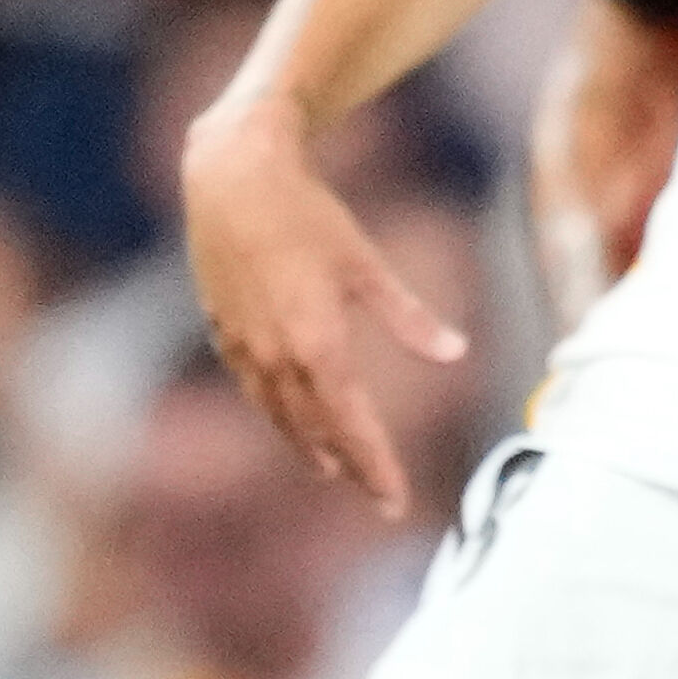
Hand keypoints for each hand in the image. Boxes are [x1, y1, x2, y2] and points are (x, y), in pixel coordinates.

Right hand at [184, 92, 461, 511]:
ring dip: (305, 444)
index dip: (375, 466)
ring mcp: (242, 343)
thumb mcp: (367, 264)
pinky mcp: (221, 326)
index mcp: (316, 345)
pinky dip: (272, 409)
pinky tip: (285, 414)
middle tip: (374, 495)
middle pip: (313, 430)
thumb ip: (410, 317)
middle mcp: (274, 355)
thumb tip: (456, 353)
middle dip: (347, 466)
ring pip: (275, 413)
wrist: (232, 178)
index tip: (395, 500)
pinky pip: (249, 385)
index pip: (351, 425)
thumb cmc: (307, 216)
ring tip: (330, 467)